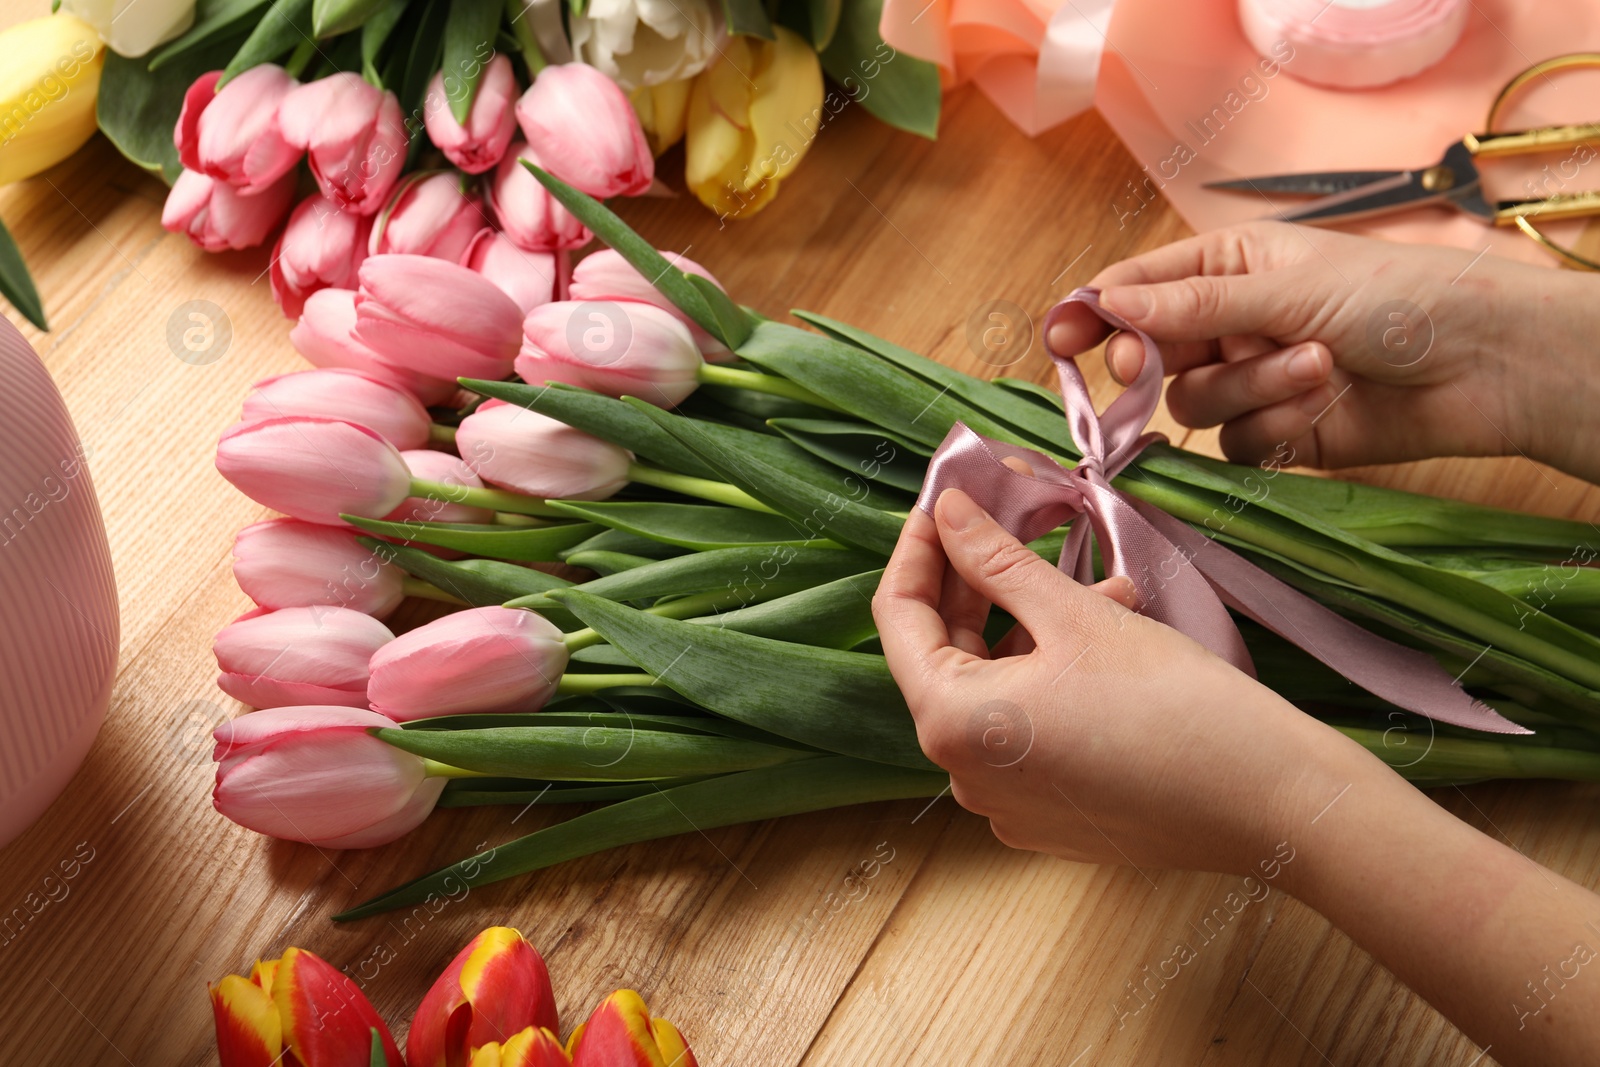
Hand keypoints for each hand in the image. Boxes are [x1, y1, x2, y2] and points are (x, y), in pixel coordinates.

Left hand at [871, 486, 1370, 876]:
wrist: (1269, 801)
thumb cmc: (1169, 702)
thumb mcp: (1073, 615)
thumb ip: (996, 561)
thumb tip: (947, 514)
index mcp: (949, 723)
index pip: (898, 619)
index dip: (919, 551)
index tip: (945, 502)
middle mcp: (963, 775)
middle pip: (947, 655)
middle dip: (984, 585)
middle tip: (1017, 522)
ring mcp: (1006, 804)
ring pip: (998, 690)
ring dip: (1036, 628)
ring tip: (1108, 588)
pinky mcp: (1052, 817)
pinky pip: (1029, 731)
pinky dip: (1055, 678)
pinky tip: (1115, 638)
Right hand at [1046, 221, 1597, 476]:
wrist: (1481, 367)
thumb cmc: (1397, 299)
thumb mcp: (1288, 287)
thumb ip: (1193, 304)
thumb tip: (1108, 302)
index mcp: (1228, 266)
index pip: (1136, 288)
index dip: (1093, 313)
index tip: (1057, 338)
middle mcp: (1229, 322)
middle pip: (1151, 352)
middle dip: (1156, 360)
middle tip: (1147, 366)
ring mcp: (1251, 380)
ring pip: (1193, 404)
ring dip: (1250, 388)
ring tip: (1316, 367)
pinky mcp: (1278, 434)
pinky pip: (1236, 444)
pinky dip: (1276, 427)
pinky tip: (1326, 407)